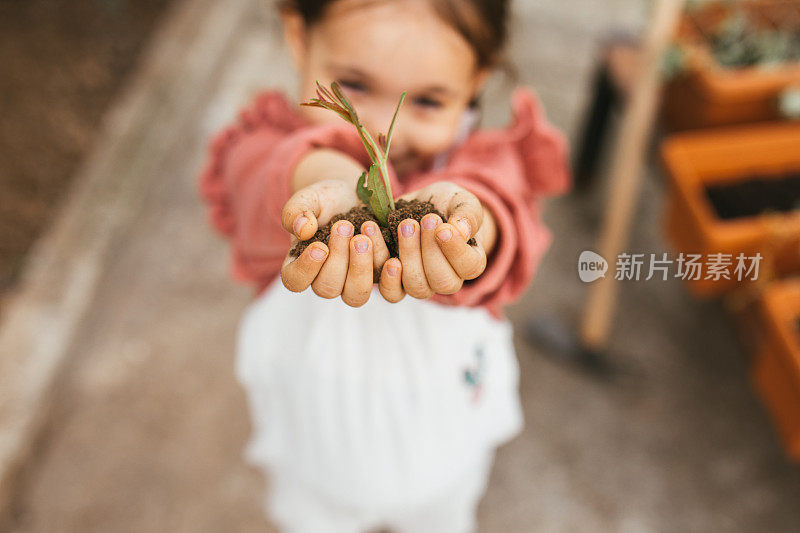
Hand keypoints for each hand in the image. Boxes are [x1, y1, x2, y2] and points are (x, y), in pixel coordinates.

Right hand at [279, 180, 397, 306]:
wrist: (357, 195)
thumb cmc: (327, 199)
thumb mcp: (309, 198)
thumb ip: (296, 212)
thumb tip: (302, 230)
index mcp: (301, 265)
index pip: (295, 281)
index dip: (306, 269)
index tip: (320, 246)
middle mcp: (326, 280)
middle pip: (327, 289)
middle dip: (338, 259)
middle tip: (345, 227)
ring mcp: (354, 283)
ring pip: (356, 295)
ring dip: (361, 268)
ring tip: (365, 236)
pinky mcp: (381, 279)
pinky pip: (387, 290)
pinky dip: (390, 276)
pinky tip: (393, 259)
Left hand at [378, 182, 487, 302]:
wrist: (419, 205)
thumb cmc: (446, 205)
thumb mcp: (460, 201)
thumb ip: (467, 214)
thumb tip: (461, 230)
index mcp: (469, 262)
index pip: (470, 267)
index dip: (456, 251)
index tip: (443, 228)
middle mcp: (446, 279)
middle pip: (441, 282)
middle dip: (428, 251)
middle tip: (417, 222)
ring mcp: (419, 283)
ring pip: (416, 287)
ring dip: (407, 256)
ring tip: (402, 225)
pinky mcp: (395, 281)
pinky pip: (391, 290)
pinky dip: (383, 270)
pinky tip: (376, 241)